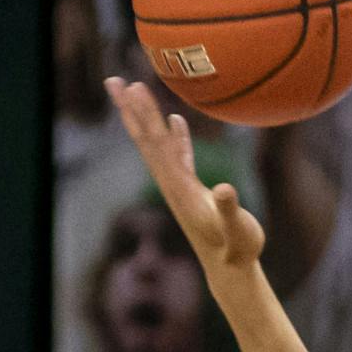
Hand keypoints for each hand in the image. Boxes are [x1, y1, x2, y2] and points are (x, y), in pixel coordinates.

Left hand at [107, 77, 265, 273]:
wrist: (231, 270)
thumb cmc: (237, 251)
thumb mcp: (238, 232)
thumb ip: (230, 211)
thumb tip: (224, 189)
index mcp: (181, 189)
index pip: (158, 145)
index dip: (146, 116)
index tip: (133, 89)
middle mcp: (173, 186)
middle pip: (147, 140)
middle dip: (130, 110)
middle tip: (113, 80)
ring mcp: (181, 188)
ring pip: (158, 146)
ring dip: (145, 118)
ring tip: (133, 91)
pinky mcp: (191, 190)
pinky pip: (178, 156)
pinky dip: (174, 136)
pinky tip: (173, 120)